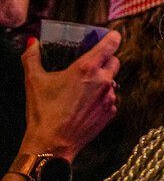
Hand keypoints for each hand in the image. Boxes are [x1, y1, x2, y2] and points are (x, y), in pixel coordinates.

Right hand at [19, 31, 121, 160]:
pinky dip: (102, 98)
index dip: (112, 38)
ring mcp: (110, 97)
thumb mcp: (34, 81)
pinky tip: (86, 104)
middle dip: (106, 60)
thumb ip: (32, 58)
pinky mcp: (111, 112)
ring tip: (84, 88)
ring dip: (103, 81)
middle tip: (92, 65)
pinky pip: (111, 99)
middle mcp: (103, 80)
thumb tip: (32, 43)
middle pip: (115, 61)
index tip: (112, 36)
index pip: (110, 44)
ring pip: (113, 81)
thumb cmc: (43, 112)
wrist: (52, 144)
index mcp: (87, 68)